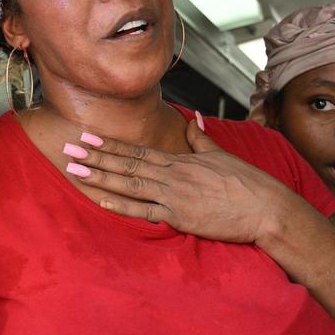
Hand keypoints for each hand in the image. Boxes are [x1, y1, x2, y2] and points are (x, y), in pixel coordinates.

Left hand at [65, 119, 292, 243]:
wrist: (266, 208)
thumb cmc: (247, 184)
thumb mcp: (222, 155)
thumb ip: (201, 139)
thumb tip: (193, 117)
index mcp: (180, 160)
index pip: (137, 150)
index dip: (109, 144)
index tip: (87, 137)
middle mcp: (172, 175)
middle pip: (127, 163)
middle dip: (95, 156)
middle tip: (68, 149)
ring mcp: (174, 196)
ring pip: (130, 183)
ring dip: (100, 176)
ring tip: (75, 170)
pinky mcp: (180, 217)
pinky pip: (144, 211)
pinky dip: (122, 205)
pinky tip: (101, 199)